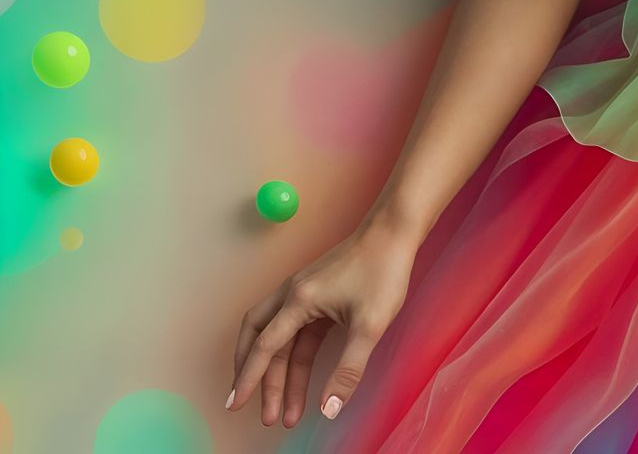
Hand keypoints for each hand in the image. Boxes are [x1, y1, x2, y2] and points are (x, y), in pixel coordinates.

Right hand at [227, 219, 417, 428]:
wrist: (395, 230)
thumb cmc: (384, 271)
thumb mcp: (370, 325)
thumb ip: (348, 370)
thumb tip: (329, 410)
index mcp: (299, 301)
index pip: (264, 347)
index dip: (249, 380)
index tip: (234, 406)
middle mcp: (293, 295)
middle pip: (260, 340)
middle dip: (259, 379)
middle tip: (265, 413)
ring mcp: (304, 292)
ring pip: (278, 337)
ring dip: (278, 372)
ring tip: (286, 408)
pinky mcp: (317, 293)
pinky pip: (296, 330)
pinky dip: (295, 355)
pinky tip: (302, 377)